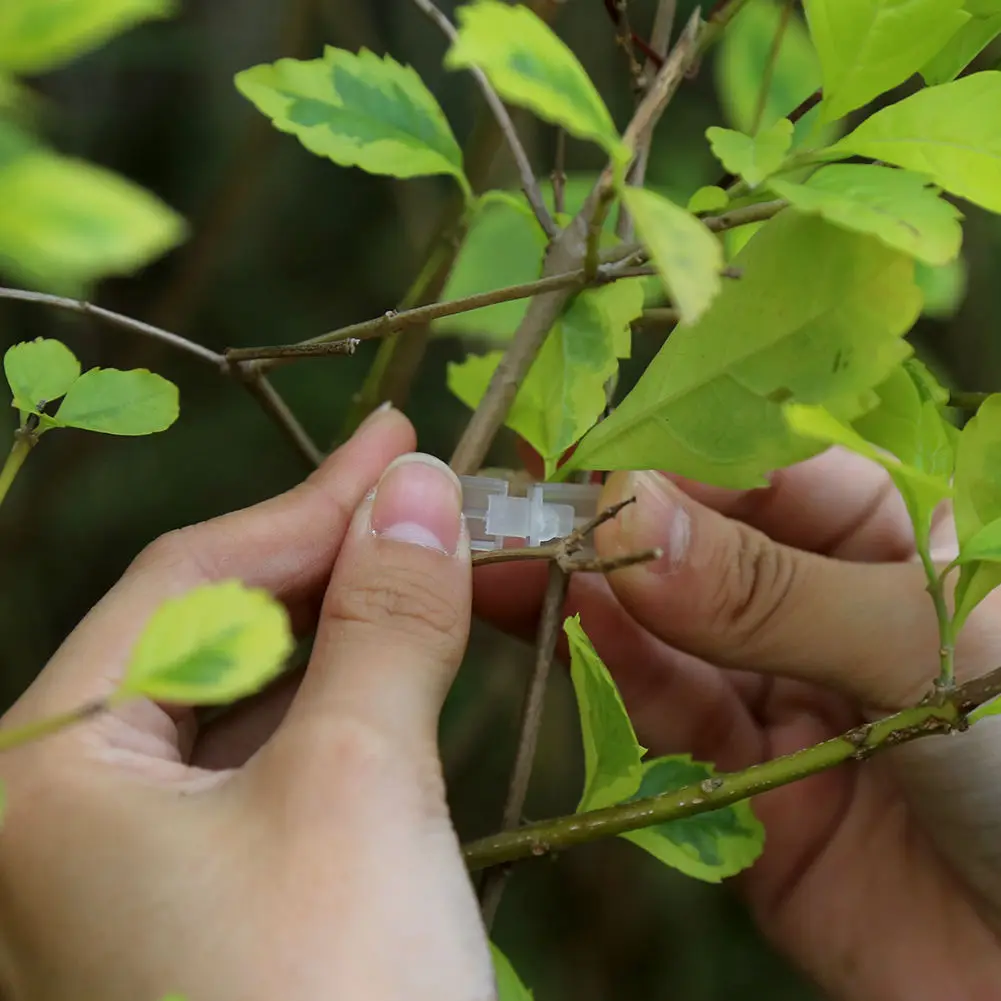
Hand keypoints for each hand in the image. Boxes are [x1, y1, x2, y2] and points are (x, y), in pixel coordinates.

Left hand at [0, 407, 492, 1000]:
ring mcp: (137, 865)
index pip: (196, 580)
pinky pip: (276, 767)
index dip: (312, 500)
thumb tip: (420, 486)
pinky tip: (406, 672)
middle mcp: (69, 812)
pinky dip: (350, 708)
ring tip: (434, 564)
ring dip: (351, 630)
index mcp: (50, 771)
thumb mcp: (361, 789)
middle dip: (335, 559)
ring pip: (252, 700)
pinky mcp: (209, 904)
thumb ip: (385, 622)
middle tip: (432, 497)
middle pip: (219, 633)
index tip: (402, 441)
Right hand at [475, 450, 1000, 1000]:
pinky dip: (613, 675)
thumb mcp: (927, 648)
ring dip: (587, 597)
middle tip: (510, 509)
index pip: (756, 469)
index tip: (581, 458)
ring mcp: (780, 692)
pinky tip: (561, 629)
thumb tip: (626, 515)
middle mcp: (821, 603)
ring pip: (664, 632)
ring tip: (507, 562)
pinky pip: (668, 717)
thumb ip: (773, 590)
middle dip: (606, 527)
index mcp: (891, 534)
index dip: (668, 457)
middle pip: (693, 547)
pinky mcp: (742, 783)